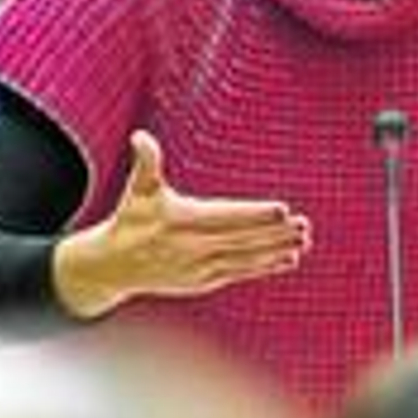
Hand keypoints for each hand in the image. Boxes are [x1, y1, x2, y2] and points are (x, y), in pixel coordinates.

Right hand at [53, 131, 311, 318]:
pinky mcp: (203, 281)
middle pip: (243, 239)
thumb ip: (145, 163)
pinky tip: (288, 259)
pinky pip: (240, 272)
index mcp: (181, 221)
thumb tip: (140, 136)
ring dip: (277, 250)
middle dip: (276, 233)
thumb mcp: (137, 191)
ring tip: (303, 240)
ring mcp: (199, 267)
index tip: (282, 209)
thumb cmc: (130, 221)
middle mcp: (192, 247)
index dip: (255, 214)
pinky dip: (265, 267)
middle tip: (304, 226)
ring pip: (246, 258)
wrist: (113, 267)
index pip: (226, 216)